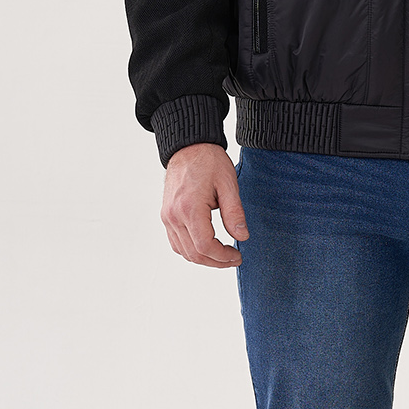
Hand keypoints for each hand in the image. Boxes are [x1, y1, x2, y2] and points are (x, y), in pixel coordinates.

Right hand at [161, 143, 249, 266]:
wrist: (188, 147)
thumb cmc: (208, 161)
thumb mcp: (228, 184)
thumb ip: (235, 213)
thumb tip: (242, 237)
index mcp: (190, 208)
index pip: (205, 246)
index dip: (222, 257)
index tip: (237, 255)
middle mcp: (174, 215)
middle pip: (193, 254)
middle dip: (216, 261)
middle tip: (234, 258)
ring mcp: (167, 216)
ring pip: (183, 251)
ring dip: (204, 258)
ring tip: (222, 255)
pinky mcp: (166, 215)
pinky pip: (176, 242)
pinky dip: (191, 250)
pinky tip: (206, 247)